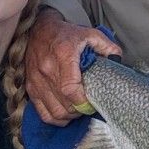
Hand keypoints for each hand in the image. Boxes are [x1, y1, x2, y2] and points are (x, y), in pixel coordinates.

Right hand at [26, 9, 119, 124]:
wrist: (38, 30)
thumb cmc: (65, 34)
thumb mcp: (89, 34)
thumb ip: (106, 46)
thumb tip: (117, 59)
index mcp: (63, 55)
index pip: (70, 89)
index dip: (83, 102)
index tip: (93, 103)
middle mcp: (47, 70)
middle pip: (64, 105)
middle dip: (80, 110)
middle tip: (89, 105)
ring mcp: (36, 80)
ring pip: (54, 112)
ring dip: (69, 116)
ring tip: (78, 108)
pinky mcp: (30, 87)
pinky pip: (42, 113)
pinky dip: (55, 118)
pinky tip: (65, 112)